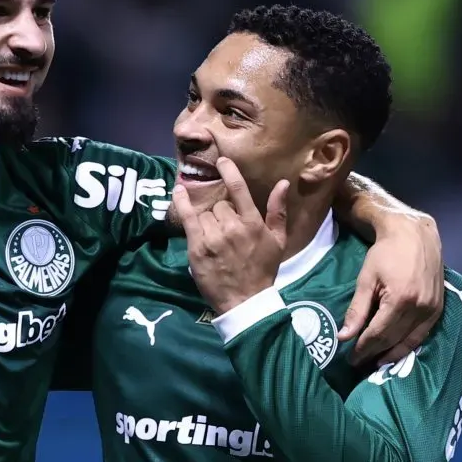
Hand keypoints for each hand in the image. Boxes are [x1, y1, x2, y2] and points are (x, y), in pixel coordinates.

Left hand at [172, 157, 289, 314]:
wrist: (245, 301)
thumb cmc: (263, 270)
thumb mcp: (278, 240)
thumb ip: (278, 210)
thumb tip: (283, 183)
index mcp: (253, 223)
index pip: (239, 189)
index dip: (229, 171)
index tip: (222, 161)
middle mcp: (232, 227)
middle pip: (219, 206)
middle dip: (222, 215)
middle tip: (227, 234)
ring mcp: (213, 237)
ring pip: (205, 214)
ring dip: (208, 222)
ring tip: (215, 239)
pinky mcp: (197, 247)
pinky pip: (188, 218)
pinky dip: (182, 203)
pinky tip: (178, 191)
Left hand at [337, 215, 443, 365]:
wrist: (415, 236)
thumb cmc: (385, 253)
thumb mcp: (366, 279)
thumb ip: (356, 310)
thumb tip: (343, 337)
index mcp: (400, 300)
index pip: (378, 334)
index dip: (363, 348)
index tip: (349, 358)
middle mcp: (420, 309)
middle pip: (393, 340)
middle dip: (374, 353)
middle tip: (357, 363)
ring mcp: (433, 310)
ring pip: (410, 341)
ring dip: (392, 355)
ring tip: (374, 363)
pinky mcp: (439, 309)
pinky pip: (423, 335)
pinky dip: (408, 345)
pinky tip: (395, 351)